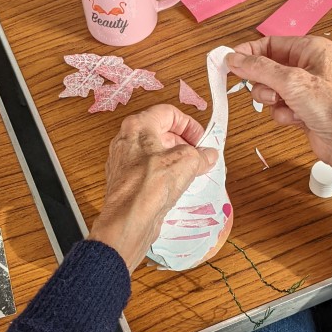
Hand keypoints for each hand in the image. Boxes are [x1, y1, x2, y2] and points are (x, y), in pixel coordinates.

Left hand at [89, 105, 217, 271]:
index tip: (200, 139)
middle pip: (160, 132)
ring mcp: (123, 161)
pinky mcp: (125, 181)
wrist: (129, 219)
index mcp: (138, 125)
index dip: (189, 124)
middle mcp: (126, 140)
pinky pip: (148, 171)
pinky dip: (163, 175)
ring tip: (190, 172)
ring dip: (175, 160)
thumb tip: (208, 155)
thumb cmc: (151, 186)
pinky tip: (176, 187)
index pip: (168, 112)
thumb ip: (201, 154)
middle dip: (183, 143)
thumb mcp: (187, 162)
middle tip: (198, 155)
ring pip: (154, 153)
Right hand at [228, 37, 331, 204]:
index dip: (249, 53)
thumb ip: (259, 68)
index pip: (270, 44)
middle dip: (263, 82)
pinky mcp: (302, 110)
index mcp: (311, 49)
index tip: (229, 62)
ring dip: (272, 101)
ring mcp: (305, 90)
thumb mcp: (292, 82)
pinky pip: (278, 107)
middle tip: (268, 92)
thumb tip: (234, 58)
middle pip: (267, 68)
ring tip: (286, 106)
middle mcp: (308, 66)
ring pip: (270, 90)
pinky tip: (296, 119)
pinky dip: (282, 114)